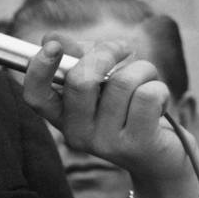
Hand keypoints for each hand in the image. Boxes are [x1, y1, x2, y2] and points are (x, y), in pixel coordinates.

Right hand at [24, 35, 198, 197]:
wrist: (162, 159)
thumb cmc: (128, 112)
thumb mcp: (101, 85)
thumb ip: (78, 59)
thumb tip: (51, 37)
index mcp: (62, 116)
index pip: (36, 95)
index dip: (38, 68)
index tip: (53, 45)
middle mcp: (77, 133)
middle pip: (80, 80)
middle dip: (105, 53)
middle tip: (123, 48)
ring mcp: (106, 142)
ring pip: (122, 82)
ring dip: (142, 69)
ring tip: (148, 79)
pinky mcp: (137, 144)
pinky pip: (147, 95)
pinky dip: (158, 86)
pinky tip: (159, 101)